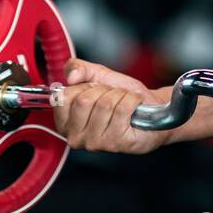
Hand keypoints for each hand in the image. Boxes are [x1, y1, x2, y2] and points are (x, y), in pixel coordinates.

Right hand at [52, 58, 172, 154]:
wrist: (149, 106)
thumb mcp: (98, 76)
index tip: (94, 90)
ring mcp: (96, 143)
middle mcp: (76, 137)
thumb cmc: (122, 94)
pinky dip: (132, 100)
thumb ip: (79, 69)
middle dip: (103, 90)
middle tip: (112, 96)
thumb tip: (71, 76)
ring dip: (120, 95)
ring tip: (124, 101)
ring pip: (105, 104)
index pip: (63, 97)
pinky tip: (134, 106)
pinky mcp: (117, 143)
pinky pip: (123, 110)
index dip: (83, 86)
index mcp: (65, 122)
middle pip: (84, 100)